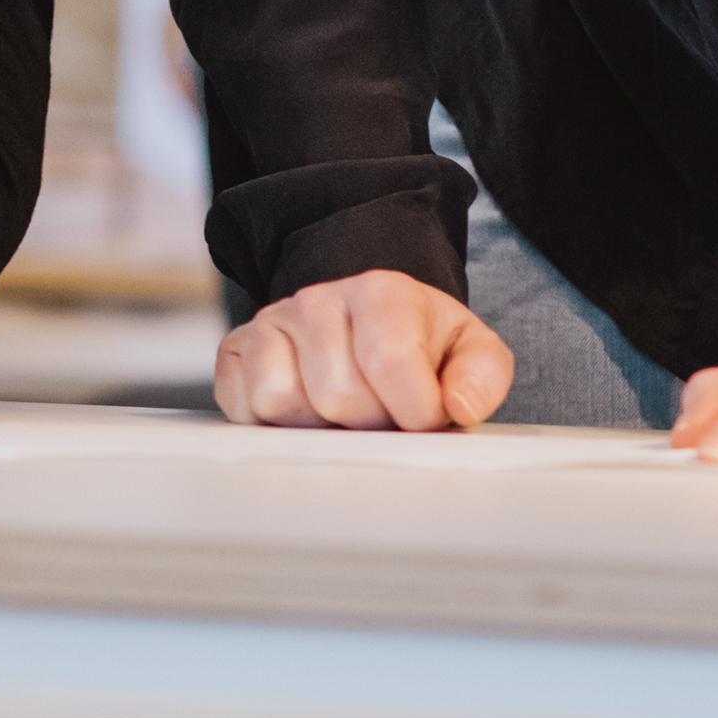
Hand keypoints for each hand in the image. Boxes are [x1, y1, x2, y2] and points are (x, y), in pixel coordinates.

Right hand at [217, 272, 514, 430]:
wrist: (364, 324)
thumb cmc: (418, 347)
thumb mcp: (468, 351)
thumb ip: (482, 376)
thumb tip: (458, 405)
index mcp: (381, 292)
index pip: (390, 361)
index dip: (415, 410)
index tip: (426, 416)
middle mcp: (318, 300)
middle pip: (337, 394)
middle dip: (368, 422)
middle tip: (381, 414)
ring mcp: (271, 322)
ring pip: (282, 401)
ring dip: (318, 426)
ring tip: (342, 414)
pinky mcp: (235, 351)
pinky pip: (242, 405)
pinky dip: (274, 424)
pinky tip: (305, 412)